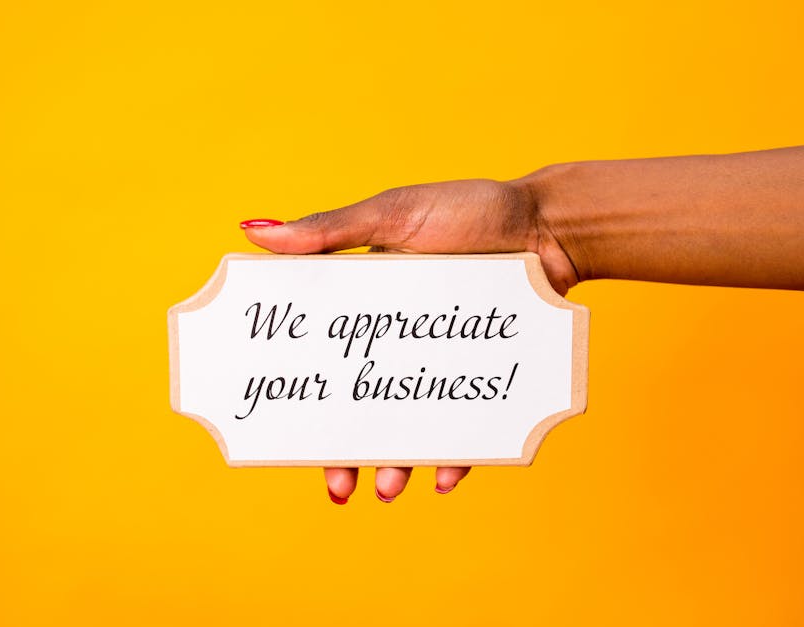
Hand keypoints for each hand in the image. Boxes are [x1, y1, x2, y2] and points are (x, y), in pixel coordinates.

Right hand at [241, 177, 578, 502]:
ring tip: (389, 488)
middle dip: (348, 450)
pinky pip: (469, 427)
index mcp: (367, 302)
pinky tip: (443, 478)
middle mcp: (400, 340)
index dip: (307, 394)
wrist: (550, 224)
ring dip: (398, 461)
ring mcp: (442, 362)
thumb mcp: (392, 214)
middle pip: (365, 404)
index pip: (328, 356)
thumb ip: (329, 230)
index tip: (282, 428)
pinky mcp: (484, 377)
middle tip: (337, 488)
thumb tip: (253, 231)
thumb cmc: (470, 209)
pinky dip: (456, 455)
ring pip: (413, 423)